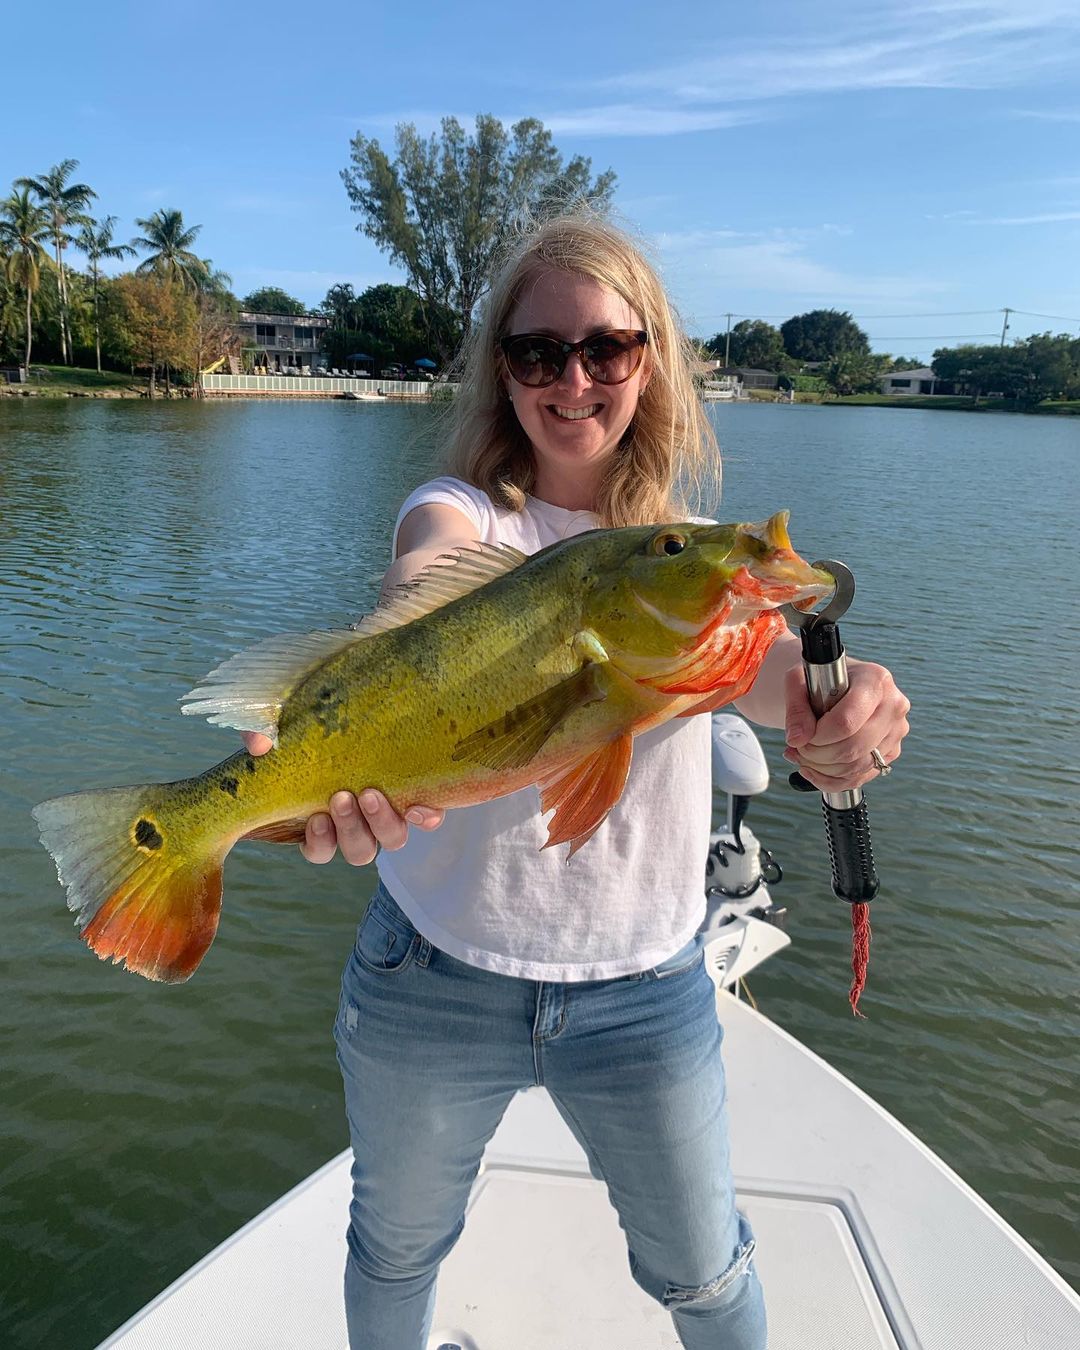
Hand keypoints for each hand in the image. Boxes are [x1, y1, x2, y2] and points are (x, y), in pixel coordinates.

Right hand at [242, 732, 444, 863]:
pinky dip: (425, 817)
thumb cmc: (316, 713)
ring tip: (370, 794)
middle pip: (359, 850)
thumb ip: (263, 730)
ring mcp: (390, 809)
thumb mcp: (284, 717)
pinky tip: (417, 806)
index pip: (319, 848)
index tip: (317, 819)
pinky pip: (428, 818)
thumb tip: (258, 745)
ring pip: (391, 841)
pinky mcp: (418, 793)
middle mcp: (359, 819)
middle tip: (340, 798)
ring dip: (380, 824)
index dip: (319, 843)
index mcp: (324, 813)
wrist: (362, 691)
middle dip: (350, 829)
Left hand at [782, 660, 909, 792]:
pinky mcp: (890, 752)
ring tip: (800, 756)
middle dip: (817, 755)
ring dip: (821, 769)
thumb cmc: (819, 679)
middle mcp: (893, 706)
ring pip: (856, 767)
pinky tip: (811, 769)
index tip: (801, 735)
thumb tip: (798, 739)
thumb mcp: (798, 680)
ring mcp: (895, 732)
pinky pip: (859, 778)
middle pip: (854, 747)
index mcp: (875, 680)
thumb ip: (796, 707)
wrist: (835, 684)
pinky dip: (830, 780)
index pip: (847, 722)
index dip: (818, 736)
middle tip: (797, 748)